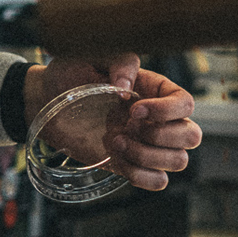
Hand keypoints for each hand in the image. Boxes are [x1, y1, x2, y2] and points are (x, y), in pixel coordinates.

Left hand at [24, 54, 200, 191]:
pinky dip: (141, 175)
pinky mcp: (133, 164)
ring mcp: (147, 143)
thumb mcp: (92, 56)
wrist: (46, 101)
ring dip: (147, 156)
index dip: (166, 111)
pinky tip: (118, 160)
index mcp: (155, 90)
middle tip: (126, 127)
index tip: (133, 109)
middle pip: (191, 136)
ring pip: (178, 161)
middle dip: (161, 136)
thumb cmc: (71, 75)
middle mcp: (158, 118)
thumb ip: (119, 63)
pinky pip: (158, 181)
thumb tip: (129, 87)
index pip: (186, 104)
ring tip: (114, 142)